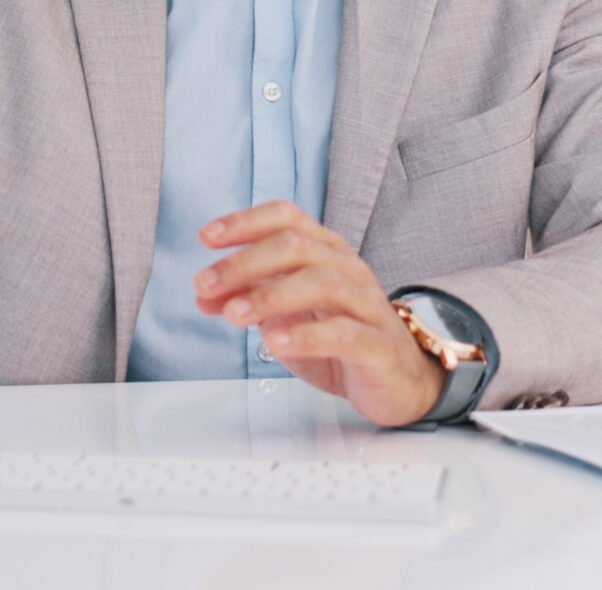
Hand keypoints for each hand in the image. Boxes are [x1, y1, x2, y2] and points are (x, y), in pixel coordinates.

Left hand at [193, 200, 445, 426]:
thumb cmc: (340, 340)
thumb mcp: (285, 316)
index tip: (205, 237)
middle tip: (205, 283)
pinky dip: (306, 334)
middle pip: (296, 247)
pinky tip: (274, 341)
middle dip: (244, 262)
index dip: (245, 222)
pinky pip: (345, 332)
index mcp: (327, 252)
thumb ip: (248, 299)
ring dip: (269, 296)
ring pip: (321, 283)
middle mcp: (349, 270)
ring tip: (232, 315)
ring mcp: (367, 306)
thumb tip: (203, 294)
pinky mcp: (378, 346)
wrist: (399, 383)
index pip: (287, 218)